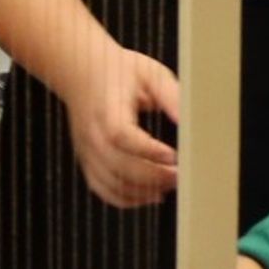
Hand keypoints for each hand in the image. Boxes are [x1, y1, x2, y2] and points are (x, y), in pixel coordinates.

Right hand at [60, 42, 179, 209]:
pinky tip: (149, 195)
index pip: (121, 135)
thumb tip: (189, 119)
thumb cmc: (117, 70)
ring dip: (142, 190)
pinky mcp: (87, 159)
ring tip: (171, 185)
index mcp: (107, 108)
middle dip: (152, 176)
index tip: (174, 155)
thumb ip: (170, 95)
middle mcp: (92, 132)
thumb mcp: (149, 72)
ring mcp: (87, 149)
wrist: (80, 69)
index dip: (147, 150)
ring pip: (110, 182)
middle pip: (118, 165)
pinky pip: (102, 188)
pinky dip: (125, 198)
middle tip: (180, 176)